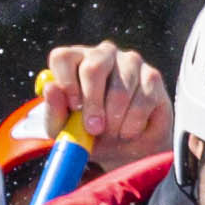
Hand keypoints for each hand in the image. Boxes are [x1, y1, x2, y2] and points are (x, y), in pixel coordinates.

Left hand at [33, 41, 173, 167]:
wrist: (127, 149)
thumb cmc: (91, 134)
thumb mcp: (66, 130)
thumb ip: (55, 110)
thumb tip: (52, 88)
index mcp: (75, 62)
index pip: (63, 58)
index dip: (66, 83)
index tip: (73, 108)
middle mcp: (102, 55)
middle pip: (93, 67)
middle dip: (93, 103)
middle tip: (94, 129)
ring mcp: (129, 62)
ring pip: (120, 88)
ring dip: (115, 120)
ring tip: (113, 133)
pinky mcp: (152, 76)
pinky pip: (143, 99)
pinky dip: (134, 123)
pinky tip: (130, 130)